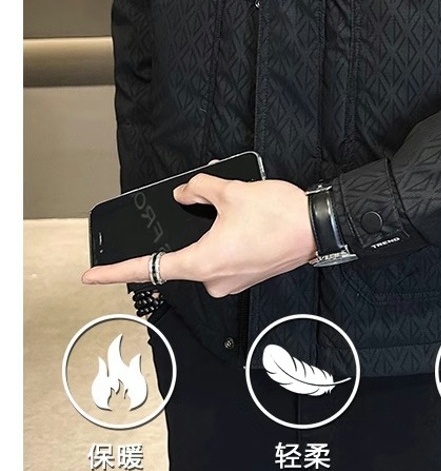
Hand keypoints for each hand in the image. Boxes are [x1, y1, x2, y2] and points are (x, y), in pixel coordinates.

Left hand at [81, 176, 316, 296]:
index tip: (92, 275)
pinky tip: (241, 218)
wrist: (317, 228)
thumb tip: (184, 194)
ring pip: (204, 253)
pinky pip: (222, 256)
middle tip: (201, 204)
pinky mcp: (246, 275)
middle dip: (184, 230)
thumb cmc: (278, 216)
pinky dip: (223, 238)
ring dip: (209, 232)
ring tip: (234, 206)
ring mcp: (231, 280)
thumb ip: (200, 190)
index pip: (149, 268)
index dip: (116, 272)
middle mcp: (214, 279)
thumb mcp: (232, 192)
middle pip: (181, 256)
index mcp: (202, 262)